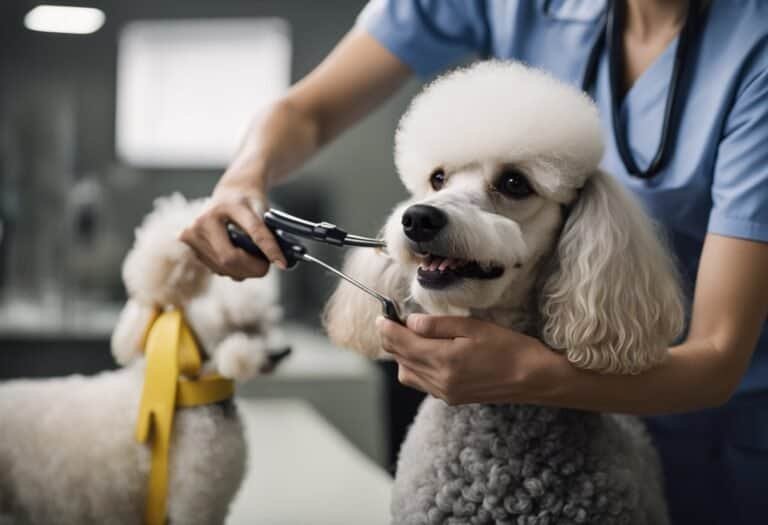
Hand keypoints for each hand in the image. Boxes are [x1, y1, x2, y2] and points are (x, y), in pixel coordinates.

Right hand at [180, 184, 286, 279]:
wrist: (229, 192)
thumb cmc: (248, 200)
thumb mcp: (261, 209)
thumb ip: (267, 233)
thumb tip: (278, 262)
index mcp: (225, 206)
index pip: (253, 232)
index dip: (269, 249)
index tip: (282, 263)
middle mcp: (202, 221)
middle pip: (230, 259)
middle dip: (253, 268)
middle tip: (267, 266)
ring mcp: (191, 234)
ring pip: (223, 268)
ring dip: (244, 270)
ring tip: (253, 259)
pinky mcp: (189, 246)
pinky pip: (216, 268)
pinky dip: (232, 269)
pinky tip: (238, 257)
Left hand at [376, 314, 555, 405]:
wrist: (533, 378)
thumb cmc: (508, 347)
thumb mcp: (473, 326)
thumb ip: (437, 324)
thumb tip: (410, 321)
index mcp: (444, 360)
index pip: (401, 343)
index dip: (387, 328)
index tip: (382, 316)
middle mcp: (439, 381)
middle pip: (400, 359)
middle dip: (391, 339)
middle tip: (391, 322)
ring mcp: (444, 393)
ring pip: (406, 374)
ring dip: (401, 355)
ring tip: (408, 336)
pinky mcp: (451, 398)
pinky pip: (421, 383)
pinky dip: (414, 368)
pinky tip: (425, 354)